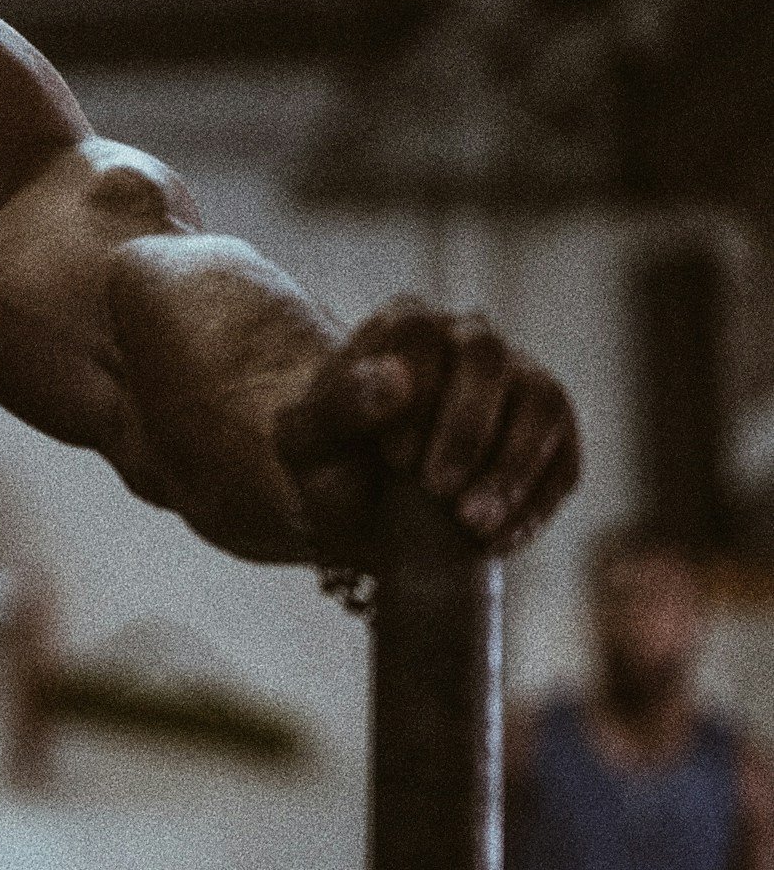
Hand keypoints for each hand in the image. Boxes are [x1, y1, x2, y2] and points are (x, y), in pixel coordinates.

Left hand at [275, 298, 579, 561]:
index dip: (415, 392)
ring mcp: (520, 382)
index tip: (394, 457)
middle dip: (467, 429)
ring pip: (541, 402)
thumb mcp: (305, 444)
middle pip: (488, 358)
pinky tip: (496, 542)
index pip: (420, 331)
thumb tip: (392, 383)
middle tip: (436, 490)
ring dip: (511, 468)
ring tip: (470, 523)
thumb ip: (334, 409)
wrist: (364, 511)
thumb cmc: (329, 464)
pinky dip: (536, 503)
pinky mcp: (553, 435)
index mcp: (405, 327)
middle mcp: (470, 340)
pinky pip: (565, 459)